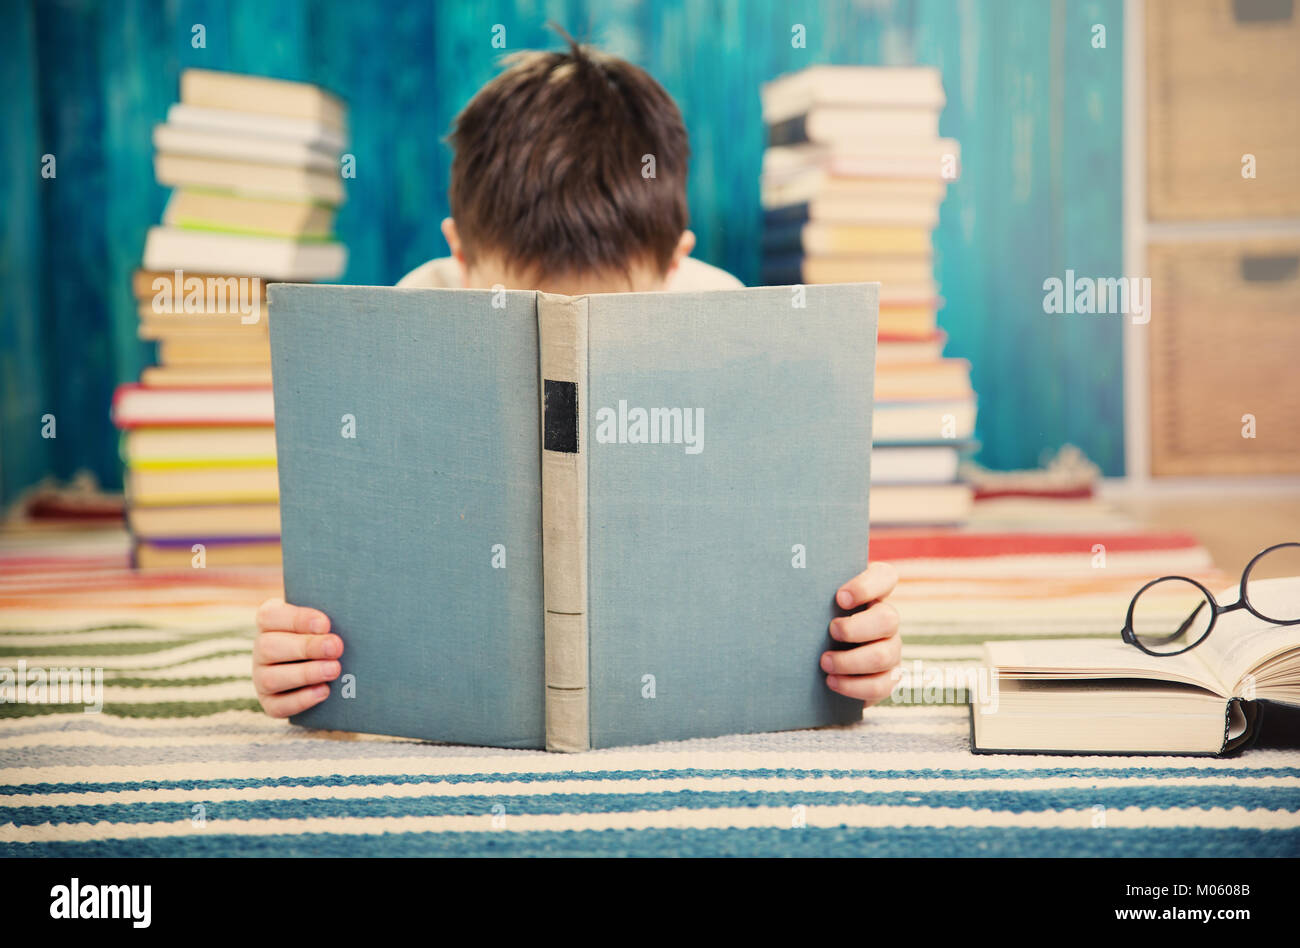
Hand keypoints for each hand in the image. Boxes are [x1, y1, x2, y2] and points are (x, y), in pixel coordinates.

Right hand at [252, 598, 343, 716]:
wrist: (325, 668)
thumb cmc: (327, 636)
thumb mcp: (324, 624)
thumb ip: (326, 622)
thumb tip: (346, 621)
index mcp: (270, 623)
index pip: (270, 616)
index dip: (297, 619)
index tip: (325, 624)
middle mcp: (261, 650)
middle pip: (269, 647)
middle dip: (306, 648)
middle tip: (336, 647)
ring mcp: (261, 678)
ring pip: (271, 678)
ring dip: (305, 674)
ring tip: (334, 669)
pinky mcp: (270, 703)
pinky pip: (278, 706)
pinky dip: (302, 700)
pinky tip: (324, 691)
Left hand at [822, 562, 900, 704]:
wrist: (816, 658)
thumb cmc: (813, 620)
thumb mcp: (813, 602)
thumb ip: (810, 591)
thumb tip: (786, 588)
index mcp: (872, 592)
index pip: (885, 577)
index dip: (866, 586)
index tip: (840, 598)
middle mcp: (887, 619)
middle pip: (888, 619)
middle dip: (856, 628)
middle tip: (831, 631)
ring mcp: (891, 648)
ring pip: (884, 655)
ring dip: (850, 661)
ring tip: (824, 662)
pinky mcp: (888, 677)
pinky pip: (881, 686)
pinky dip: (854, 686)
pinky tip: (831, 681)